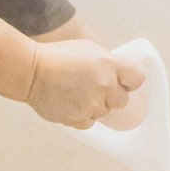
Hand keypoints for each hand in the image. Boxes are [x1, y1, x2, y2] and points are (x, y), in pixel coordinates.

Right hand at [25, 38, 145, 127]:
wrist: (31, 71)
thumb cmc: (58, 56)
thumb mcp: (88, 48)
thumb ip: (108, 62)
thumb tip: (120, 75)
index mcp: (109, 63)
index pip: (138, 77)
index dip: (131, 80)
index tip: (123, 80)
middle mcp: (104, 85)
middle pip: (122, 99)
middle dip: (111, 94)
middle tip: (93, 85)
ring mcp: (92, 104)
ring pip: (104, 112)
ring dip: (95, 105)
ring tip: (76, 92)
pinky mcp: (79, 119)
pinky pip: (89, 122)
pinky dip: (82, 115)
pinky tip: (70, 102)